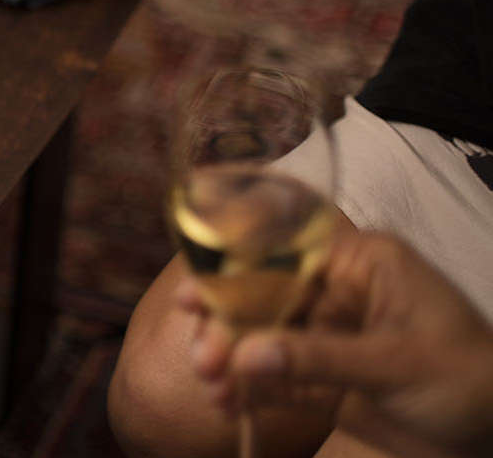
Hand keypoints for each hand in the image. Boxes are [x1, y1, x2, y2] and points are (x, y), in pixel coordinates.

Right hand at [184, 232, 492, 457]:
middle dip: (229, 329)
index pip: (287, 256)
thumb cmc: (469, 379)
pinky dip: (246, 388)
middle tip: (205, 362)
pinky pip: (271, 375)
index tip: (195, 299)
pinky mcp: (321, 375)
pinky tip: (227, 405)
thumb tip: (245, 357)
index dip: (236, 275)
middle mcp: (337, 291)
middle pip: (262, 297)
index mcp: (363, 265)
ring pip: (259, 336)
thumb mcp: (398, 364)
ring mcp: (326, 334)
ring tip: (214, 389)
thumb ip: (319, 358)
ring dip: (230, 361)